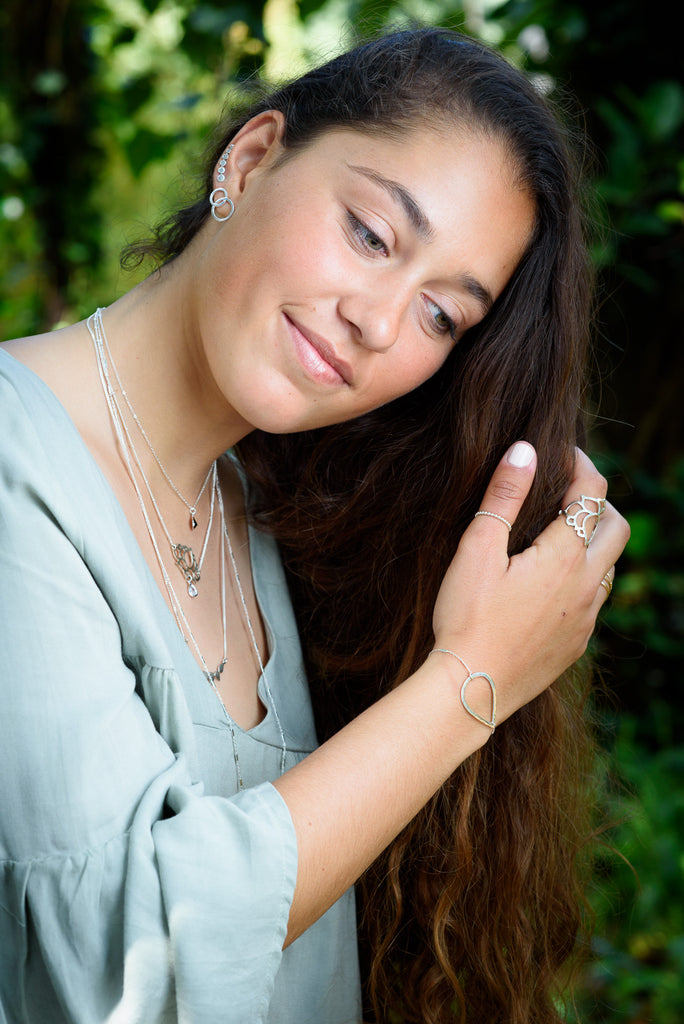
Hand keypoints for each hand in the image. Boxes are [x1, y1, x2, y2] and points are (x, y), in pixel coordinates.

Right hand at [432, 442, 629, 721]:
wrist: (471, 690)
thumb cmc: (467, 617)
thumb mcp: (477, 550)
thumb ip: (503, 496)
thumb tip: (526, 449)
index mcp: (565, 557)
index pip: (591, 493)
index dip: (580, 464)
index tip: (561, 453)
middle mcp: (587, 586)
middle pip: (617, 528)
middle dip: (598, 502)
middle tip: (565, 493)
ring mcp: (586, 619)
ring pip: (609, 567)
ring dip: (593, 543)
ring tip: (555, 537)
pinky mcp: (576, 644)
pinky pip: (595, 601)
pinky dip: (584, 579)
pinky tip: (549, 585)